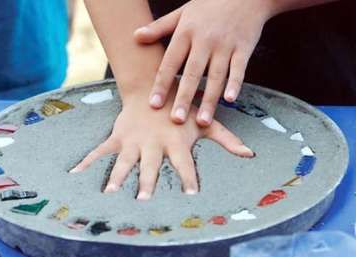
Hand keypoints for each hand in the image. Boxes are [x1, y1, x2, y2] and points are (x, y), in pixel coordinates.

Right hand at [70, 93, 253, 200]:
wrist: (152, 87)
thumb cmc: (181, 107)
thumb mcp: (204, 122)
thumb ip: (226, 139)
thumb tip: (250, 154)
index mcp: (176, 142)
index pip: (185, 164)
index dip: (188, 178)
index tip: (190, 196)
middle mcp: (153, 144)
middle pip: (151, 167)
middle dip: (147, 183)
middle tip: (143, 201)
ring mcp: (133, 141)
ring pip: (124, 162)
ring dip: (116, 178)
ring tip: (108, 194)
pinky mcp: (118, 137)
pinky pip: (100, 151)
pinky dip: (87, 162)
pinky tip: (75, 175)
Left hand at [134, 0, 272, 125]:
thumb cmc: (209, 4)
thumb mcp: (182, 12)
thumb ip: (159, 27)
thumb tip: (135, 36)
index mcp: (186, 32)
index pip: (170, 62)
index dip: (161, 84)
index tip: (153, 105)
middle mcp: (205, 40)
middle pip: (192, 73)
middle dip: (183, 98)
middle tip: (176, 120)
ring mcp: (225, 45)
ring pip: (216, 76)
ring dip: (209, 99)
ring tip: (202, 121)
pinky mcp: (244, 48)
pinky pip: (239, 69)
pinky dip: (235, 84)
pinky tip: (230, 100)